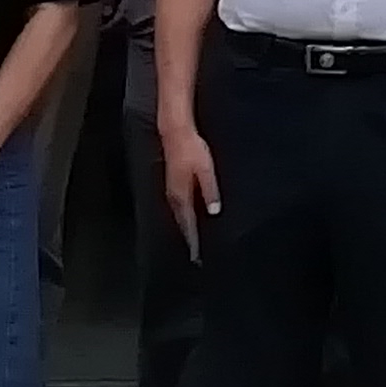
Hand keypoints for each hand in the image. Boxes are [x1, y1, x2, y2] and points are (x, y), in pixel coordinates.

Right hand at [159, 121, 221, 253]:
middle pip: (181, 222)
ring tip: (192, 238)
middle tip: (195, 252)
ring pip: (178, 214)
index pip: (187, 223)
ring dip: (185, 226)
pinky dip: (183, 214)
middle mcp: (174, 196)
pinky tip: (188, 215)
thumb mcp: (206, 171)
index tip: (197, 254)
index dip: (193, 239)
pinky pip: (178, 205)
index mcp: (182, 195)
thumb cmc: (191, 149)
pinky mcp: (172, 182)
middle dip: (188, 236)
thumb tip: (213, 212)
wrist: (175, 132)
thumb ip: (210, 192)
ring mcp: (171, 189)